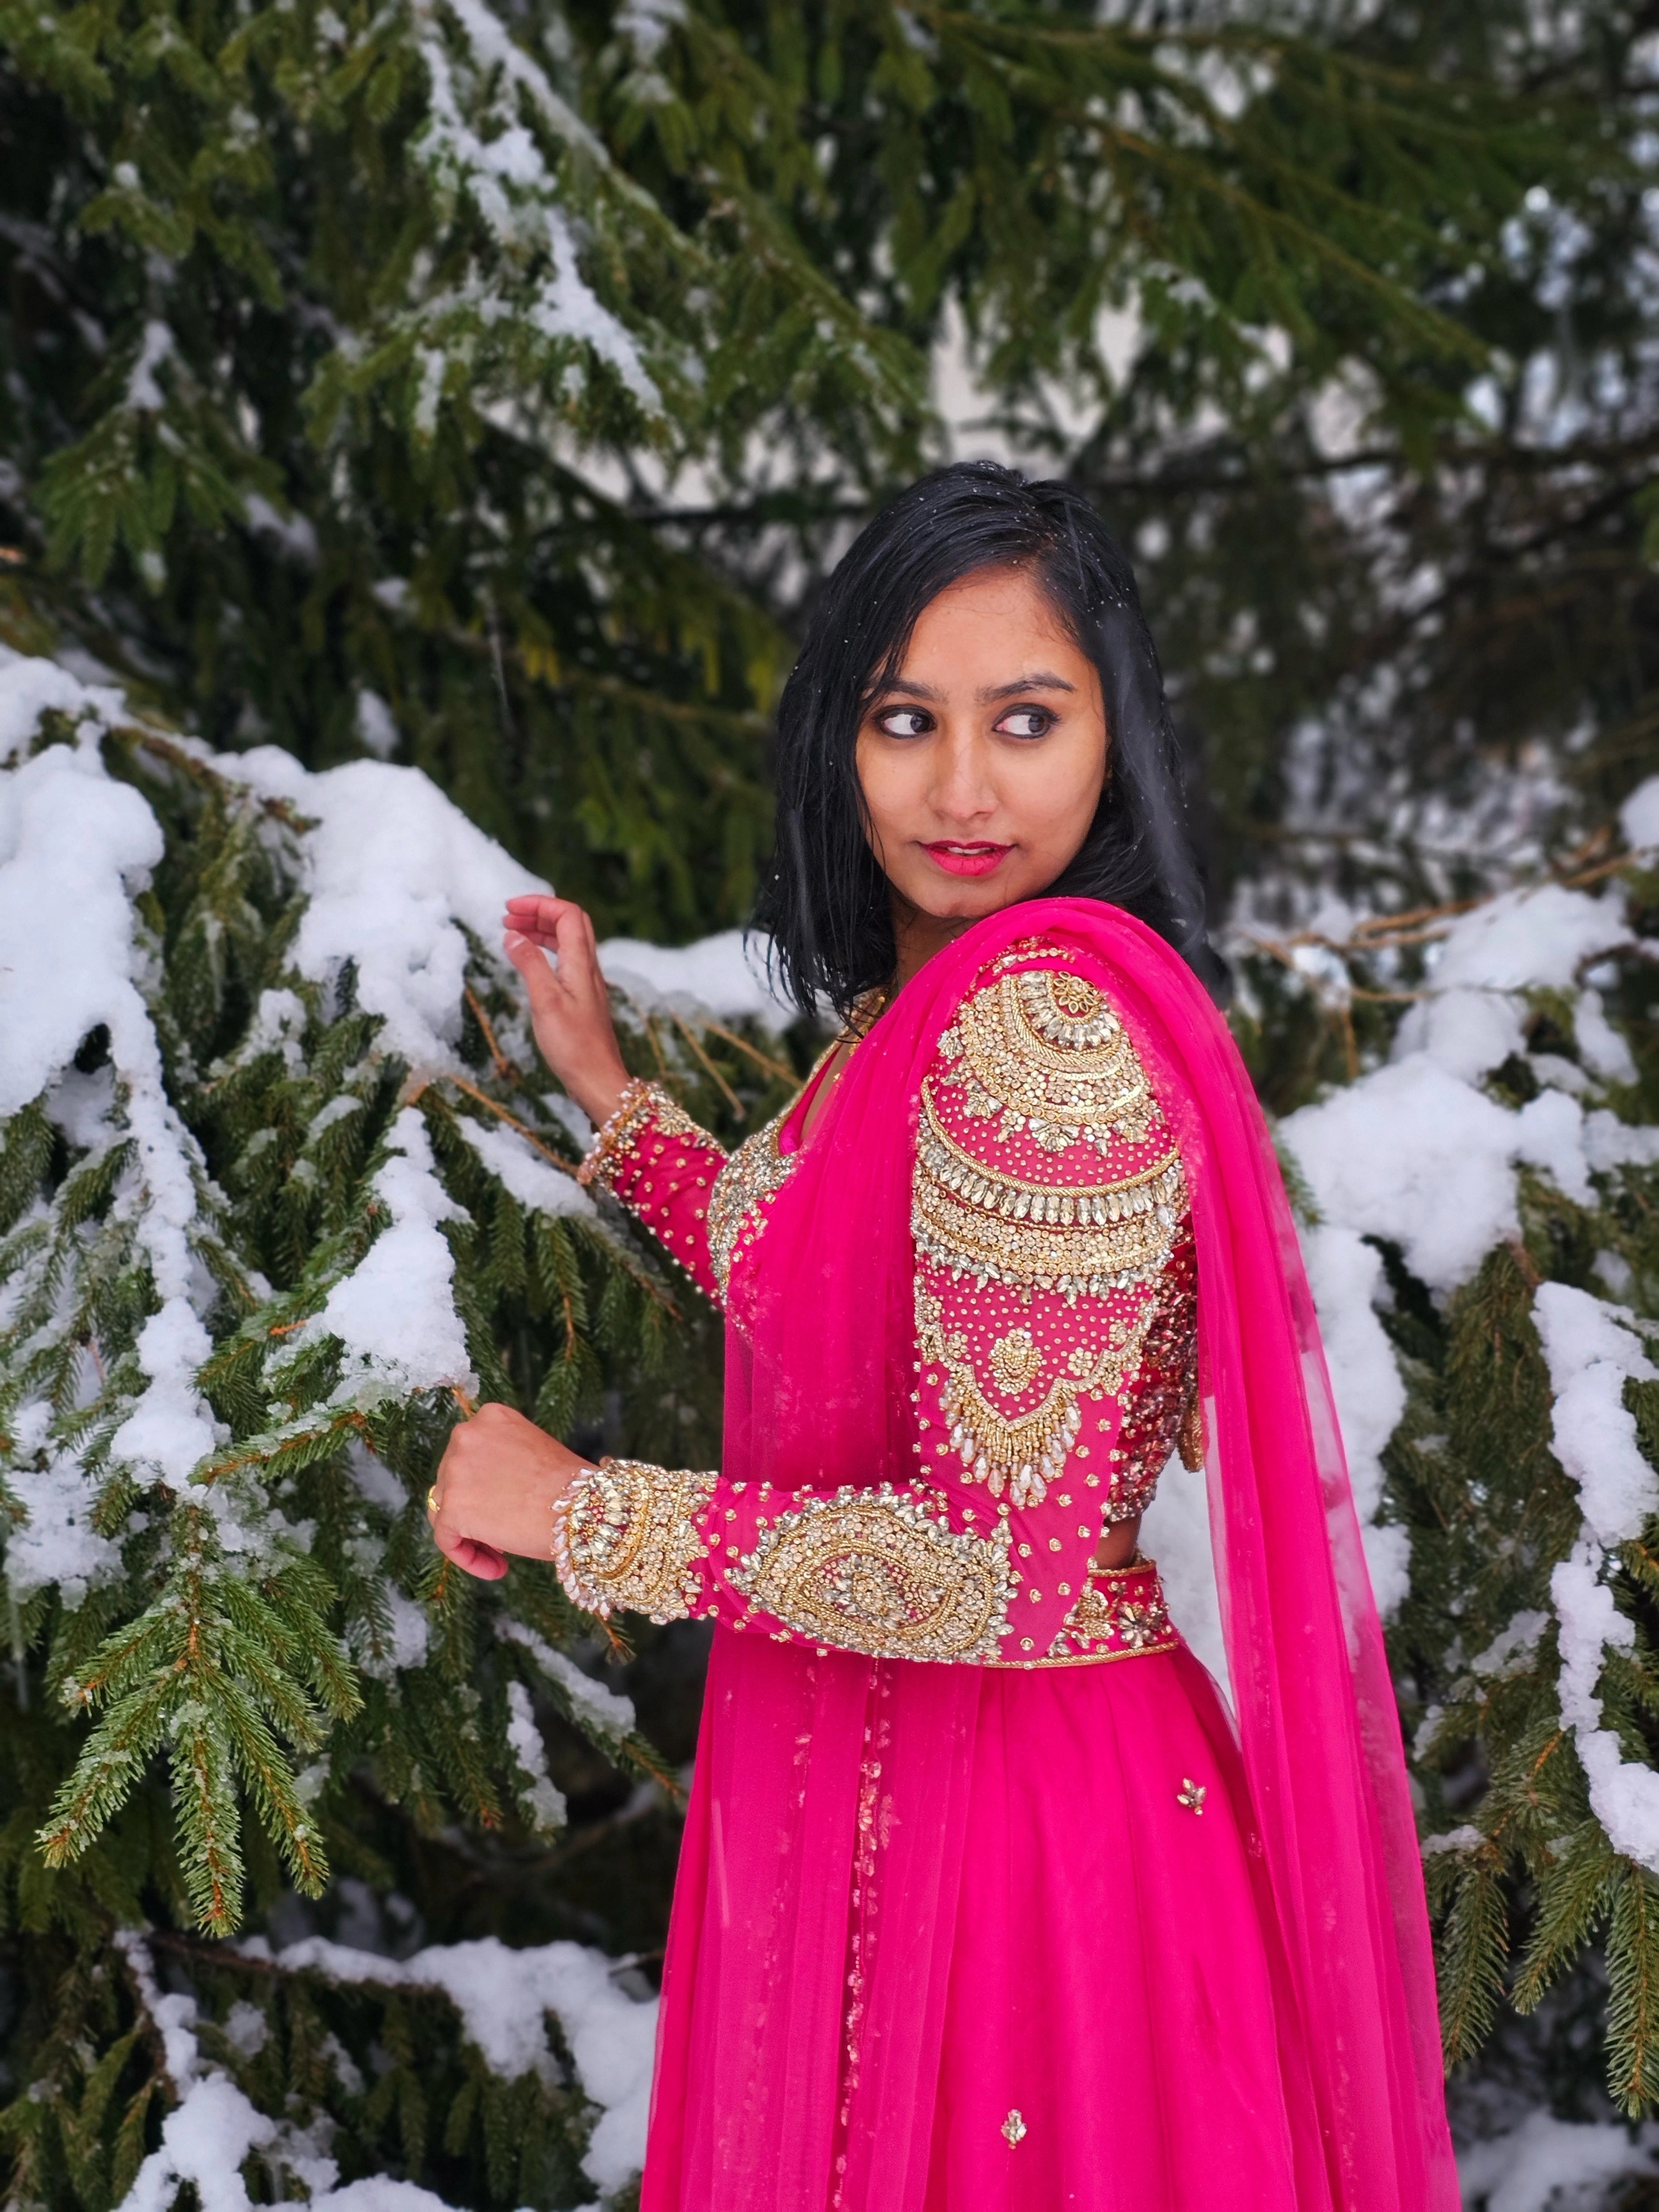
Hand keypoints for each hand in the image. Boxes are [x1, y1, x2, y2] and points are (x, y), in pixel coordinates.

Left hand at [428, 1402, 591, 1580]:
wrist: (581, 1507)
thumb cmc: (570, 1488)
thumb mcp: (532, 1454)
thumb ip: (502, 1462)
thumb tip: (479, 1493)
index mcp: (491, 1417)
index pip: (469, 1455)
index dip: (482, 1486)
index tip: (504, 1507)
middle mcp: (467, 1435)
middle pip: (452, 1481)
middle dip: (474, 1510)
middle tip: (504, 1535)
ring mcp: (455, 1469)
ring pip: (445, 1510)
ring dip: (471, 1535)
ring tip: (502, 1556)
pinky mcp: (451, 1506)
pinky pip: (447, 1539)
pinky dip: (467, 1557)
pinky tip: (497, 1569)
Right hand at [501, 895, 630, 1127]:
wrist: (598, 1081)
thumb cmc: (573, 1046)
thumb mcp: (545, 1001)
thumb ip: (529, 964)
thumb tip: (513, 936)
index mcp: (581, 964)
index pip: (567, 914)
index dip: (540, 904)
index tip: (509, 909)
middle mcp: (588, 969)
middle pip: (570, 923)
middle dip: (539, 913)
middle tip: (508, 918)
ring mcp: (587, 984)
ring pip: (568, 943)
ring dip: (541, 932)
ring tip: (512, 934)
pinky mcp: (582, 999)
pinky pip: (565, 962)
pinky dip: (546, 953)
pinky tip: (529, 963)